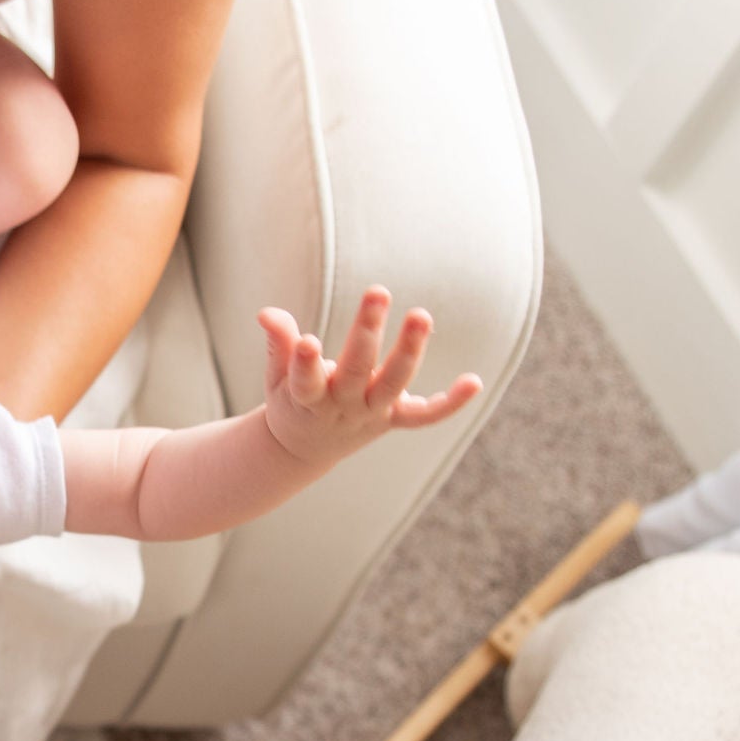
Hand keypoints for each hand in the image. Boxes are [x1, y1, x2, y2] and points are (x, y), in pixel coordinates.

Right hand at [259, 286, 482, 465]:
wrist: (304, 449)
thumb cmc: (290, 401)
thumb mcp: (276, 376)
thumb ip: (278, 343)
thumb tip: (266, 312)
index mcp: (306, 399)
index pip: (305, 382)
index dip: (305, 363)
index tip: (307, 341)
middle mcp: (341, 407)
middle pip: (356, 370)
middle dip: (367, 332)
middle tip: (377, 291)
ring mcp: (370, 414)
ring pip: (392, 385)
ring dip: (409, 352)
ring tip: (421, 315)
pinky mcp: (393, 419)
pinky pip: (424, 416)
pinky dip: (449, 404)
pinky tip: (473, 382)